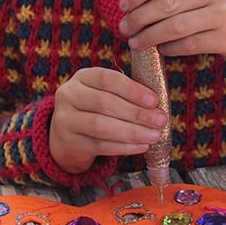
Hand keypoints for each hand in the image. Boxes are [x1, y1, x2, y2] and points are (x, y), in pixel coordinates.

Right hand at [49, 67, 167, 173]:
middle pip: (105, 103)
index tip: (154, 100)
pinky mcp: (69, 143)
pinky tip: (141, 146)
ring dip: (132, 132)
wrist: (67, 136)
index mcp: (83, 77)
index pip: (107, 79)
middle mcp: (69, 95)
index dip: (132, 90)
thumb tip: (157, 106)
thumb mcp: (106, 94)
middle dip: (136, 113)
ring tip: (154, 135)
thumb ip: (127, 94)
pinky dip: (123, 147)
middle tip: (160, 120)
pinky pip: (99, 145)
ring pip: (101, 126)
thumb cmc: (96, 109)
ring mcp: (65, 120)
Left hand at [119, 0, 225, 63]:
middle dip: (138, 17)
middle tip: (124, 27)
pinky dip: (170, 48)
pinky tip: (161, 49)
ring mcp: (224, 14)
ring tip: (135, 42)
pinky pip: (189, 44)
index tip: (123, 4)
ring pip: (173, 26)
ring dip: (149, 36)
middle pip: (165, 4)